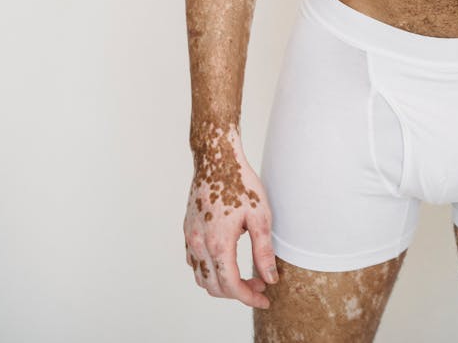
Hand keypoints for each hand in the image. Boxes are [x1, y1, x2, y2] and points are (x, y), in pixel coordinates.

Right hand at [183, 136, 278, 308]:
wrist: (216, 159)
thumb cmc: (240, 183)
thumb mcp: (260, 216)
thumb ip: (264, 251)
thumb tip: (270, 278)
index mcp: (218, 242)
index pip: (231, 285)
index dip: (249, 297)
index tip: (265, 298)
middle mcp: (199, 243)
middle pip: (214, 287)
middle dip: (238, 292)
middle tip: (259, 284)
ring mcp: (190, 237)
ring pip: (200, 277)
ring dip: (222, 284)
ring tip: (244, 274)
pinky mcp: (187, 229)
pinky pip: (193, 262)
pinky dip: (208, 271)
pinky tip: (226, 260)